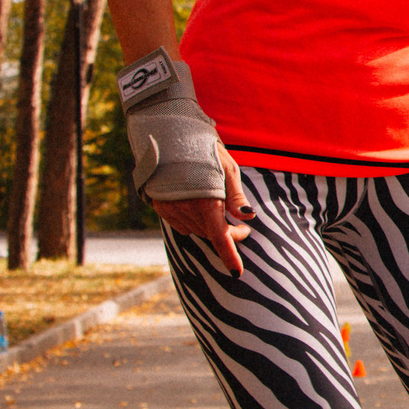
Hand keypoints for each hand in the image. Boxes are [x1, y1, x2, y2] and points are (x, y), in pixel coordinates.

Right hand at [151, 143, 253, 274]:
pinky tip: (198, 207)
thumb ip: (236, 198)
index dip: (229, 256)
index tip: (237, 272)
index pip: (219, 237)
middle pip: (211, 234)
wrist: (169, 135)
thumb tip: (248, 219)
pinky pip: (182, 225)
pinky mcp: (160, 207)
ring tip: (220, 213)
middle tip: (242, 228)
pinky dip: (194, 222)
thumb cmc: (204, 150)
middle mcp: (186, 209)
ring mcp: (170, 209)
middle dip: (229, 234)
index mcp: (206, 201)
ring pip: (197, 231)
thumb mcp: (228, 169)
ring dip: (211, 228)